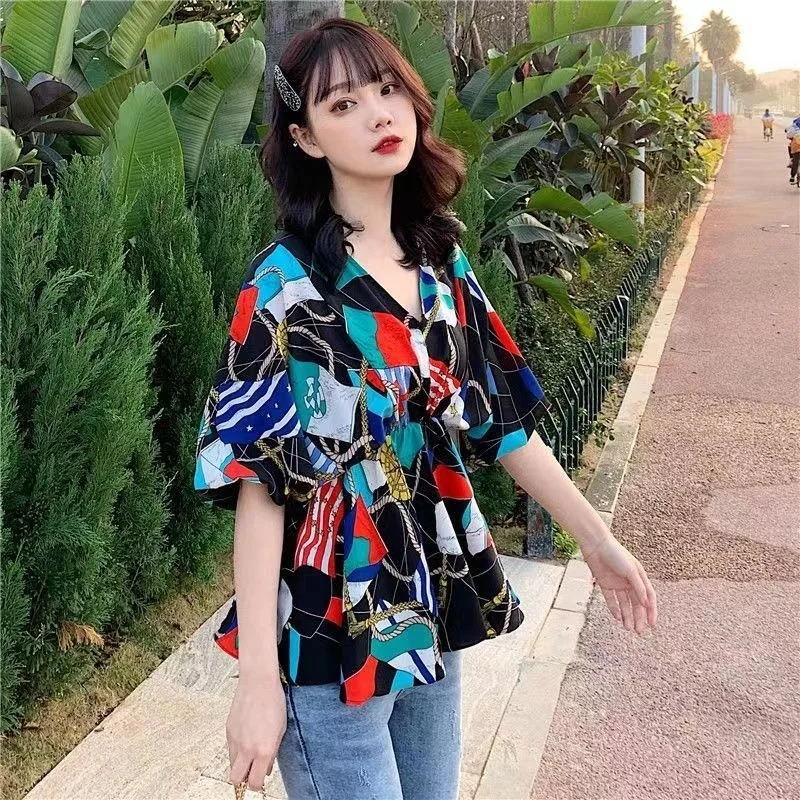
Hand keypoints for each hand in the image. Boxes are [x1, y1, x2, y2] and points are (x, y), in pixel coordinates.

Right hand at [227, 673, 286, 791]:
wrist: (258, 682)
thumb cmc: (273, 701)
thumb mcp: (281, 730)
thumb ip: (272, 753)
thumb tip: (266, 769)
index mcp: (263, 750)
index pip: (255, 782)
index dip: (258, 784)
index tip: (260, 779)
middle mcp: (247, 748)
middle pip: (237, 779)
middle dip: (244, 778)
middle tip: (251, 770)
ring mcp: (235, 740)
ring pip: (231, 764)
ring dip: (240, 763)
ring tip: (250, 752)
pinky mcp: (228, 731)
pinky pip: (230, 748)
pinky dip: (236, 749)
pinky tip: (246, 737)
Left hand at [581, 535, 657, 634]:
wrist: (596, 545)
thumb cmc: (616, 554)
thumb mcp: (630, 571)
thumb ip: (638, 587)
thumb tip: (647, 604)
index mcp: (639, 578)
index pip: (648, 598)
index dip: (651, 612)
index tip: (652, 625)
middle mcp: (629, 582)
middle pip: (636, 604)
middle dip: (638, 618)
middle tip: (639, 631)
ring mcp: (617, 583)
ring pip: (624, 604)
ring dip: (627, 616)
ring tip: (628, 628)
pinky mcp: (605, 584)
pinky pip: (611, 599)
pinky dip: (614, 609)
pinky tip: (617, 618)